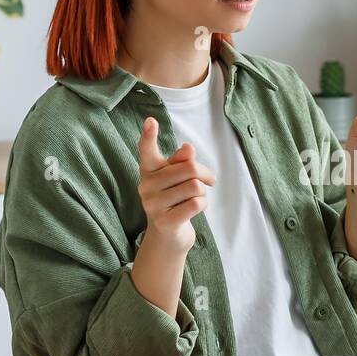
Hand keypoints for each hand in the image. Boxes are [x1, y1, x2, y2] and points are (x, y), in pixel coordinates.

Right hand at [136, 117, 216, 252]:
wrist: (169, 235)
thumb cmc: (176, 199)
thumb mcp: (179, 177)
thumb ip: (183, 162)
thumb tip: (188, 148)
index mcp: (149, 170)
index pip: (146, 150)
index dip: (149, 135)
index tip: (151, 121)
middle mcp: (146, 185)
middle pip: (189, 168)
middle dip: (205, 174)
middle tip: (210, 180)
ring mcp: (153, 204)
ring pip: (195, 187)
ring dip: (203, 192)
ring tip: (196, 198)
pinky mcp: (164, 221)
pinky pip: (196, 203)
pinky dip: (203, 204)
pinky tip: (195, 209)